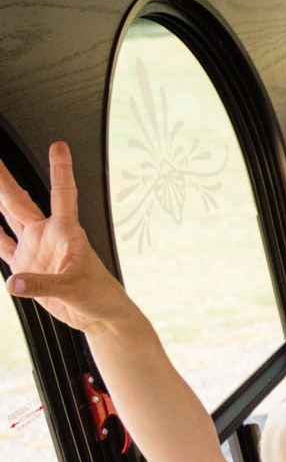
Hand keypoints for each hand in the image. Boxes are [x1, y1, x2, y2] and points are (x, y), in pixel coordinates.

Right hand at [0, 142, 134, 334]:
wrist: (99, 316)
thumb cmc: (100, 295)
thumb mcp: (73, 287)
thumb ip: (42, 284)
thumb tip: (14, 282)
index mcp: (66, 231)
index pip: (62, 192)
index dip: (61, 169)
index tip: (59, 146)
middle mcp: (47, 235)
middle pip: (21, 200)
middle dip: (5, 179)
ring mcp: (34, 248)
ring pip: (8, 216)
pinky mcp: (25, 265)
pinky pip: (2, 245)